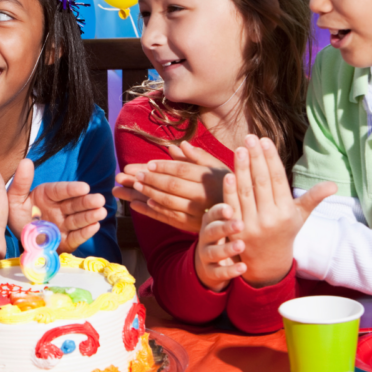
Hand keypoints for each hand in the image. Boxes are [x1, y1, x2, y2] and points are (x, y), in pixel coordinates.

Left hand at [7, 159, 106, 252]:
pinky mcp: (66, 240)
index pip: (62, 191)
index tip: (84, 187)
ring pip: (78, 219)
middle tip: (100, 200)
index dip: (73, 189)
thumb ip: (21, 182)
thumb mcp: (14, 199)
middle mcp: (59, 209)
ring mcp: (63, 225)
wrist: (19, 239)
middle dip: (87, 202)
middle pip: (74, 204)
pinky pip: (76, 236)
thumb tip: (26, 161)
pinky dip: (85, 232)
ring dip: (90, 216)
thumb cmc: (17, 216)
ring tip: (101, 212)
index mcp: (48, 195)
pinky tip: (95, 226)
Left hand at [113, 140, 228, 232]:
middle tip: (134, 175)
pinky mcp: (191, 225)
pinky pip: (168, 218)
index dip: (164, 166)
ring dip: (147, 193)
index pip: (182, 170)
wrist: (238, 214)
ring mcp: (197, 212)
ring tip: (133, 186)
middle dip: (151, 179)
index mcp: (208, 178)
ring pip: (168, 202)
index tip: (148, 163)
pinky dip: (152, 210)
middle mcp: (203, 195)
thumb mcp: (217, 167)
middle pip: (172, 185)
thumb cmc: (225, 184)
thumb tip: (178, 146)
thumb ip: (198, 157)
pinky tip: (138, 204)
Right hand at [194, 203, 246, 291]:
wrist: (211, 263)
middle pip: (211, 230)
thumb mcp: (227, 220)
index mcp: (211, 222)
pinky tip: (243, 268)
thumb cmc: (225, 236)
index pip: (213, 213)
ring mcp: (206, 254)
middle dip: (224, 227)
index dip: (219, 211)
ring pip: (213, 252)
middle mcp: (206, 236)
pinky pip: (218, 272)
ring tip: (241, 246)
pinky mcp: (210, 271)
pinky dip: (230, 270)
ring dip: (226, 249)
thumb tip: (247, 179)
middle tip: (240, 224)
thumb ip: (237, 205)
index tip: (230, 209)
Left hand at [224, 135, 335, 286]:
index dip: (270, 159)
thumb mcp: (300, 216)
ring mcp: (251, 224)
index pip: (277, 179)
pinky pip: (232, 205)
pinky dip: (229, 190)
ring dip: (241, 169)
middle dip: (255, 158)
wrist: (267, 263)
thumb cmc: (284, 232)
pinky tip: (228, 173)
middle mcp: (270, 218)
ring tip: (239, 149)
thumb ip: (313, 198)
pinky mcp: (235, 229)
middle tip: (249, 138)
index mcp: (286, 211)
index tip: (265, 140)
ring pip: (245, 191)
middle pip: (261, 182)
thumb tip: (334, 185)